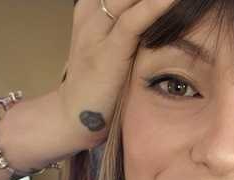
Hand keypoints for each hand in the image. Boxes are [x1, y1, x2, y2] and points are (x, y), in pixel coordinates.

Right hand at [58, 0, 175, 146]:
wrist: (74, 115)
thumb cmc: (100, 81)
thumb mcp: (114, 43)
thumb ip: (131, 25)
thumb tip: (159, 15)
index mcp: (93, 6)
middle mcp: (92, 10)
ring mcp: (97, 29)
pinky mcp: (109, 51)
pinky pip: (135, 20)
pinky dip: (157, 5)